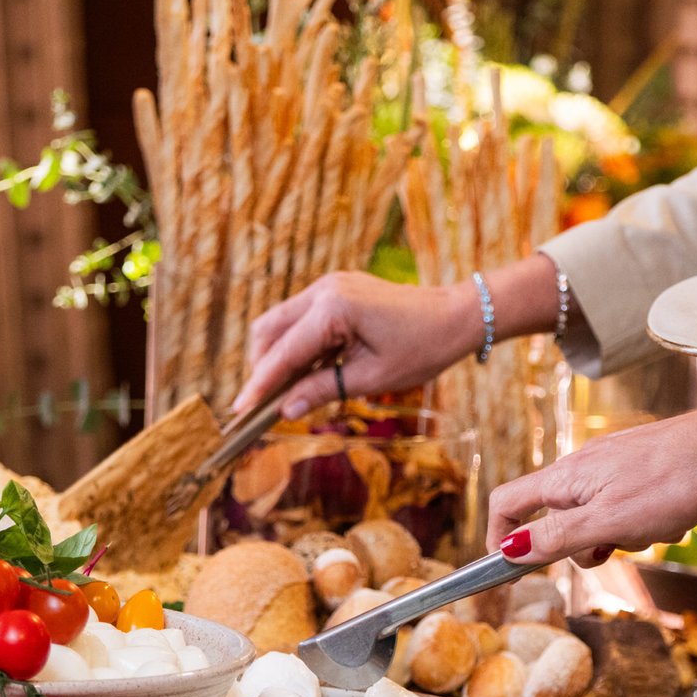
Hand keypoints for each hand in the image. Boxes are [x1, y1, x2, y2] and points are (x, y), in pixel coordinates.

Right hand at [235, 272, 479, 416]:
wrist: (456, 315)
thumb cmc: (422, 348)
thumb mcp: (372, 377)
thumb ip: (324, 390)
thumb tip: (285, 410)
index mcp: (334, 308)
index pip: (284, 352)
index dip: (261, 384)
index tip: (240, 411)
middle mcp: (324, 289)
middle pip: (269, 330)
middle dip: (263, 367)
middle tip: (263, 405)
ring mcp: (329, 286)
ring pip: (281, 322)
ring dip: (279, 357)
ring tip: (286, 393)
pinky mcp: (337, 291)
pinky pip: (302, 319)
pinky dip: (298, 346)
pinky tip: (308, 374)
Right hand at [486, 410, 696, 565]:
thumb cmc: (671, 483)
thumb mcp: (607, 522)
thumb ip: (556, 537)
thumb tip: (509, 550)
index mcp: (565, 477)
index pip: (507, 502)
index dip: (499, 537)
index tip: (510, 568)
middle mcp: (583, 469)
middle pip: (558, 519)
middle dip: (584, 546)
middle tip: (613, 548)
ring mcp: (614, 469)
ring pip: (599, 520)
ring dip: (623, 537)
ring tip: (655, 527)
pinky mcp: (641, 474)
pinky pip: (628, 511)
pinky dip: (646, 524)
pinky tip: (674, 519)